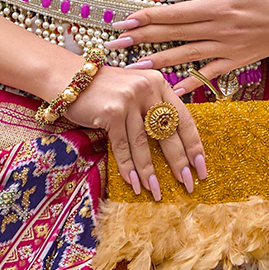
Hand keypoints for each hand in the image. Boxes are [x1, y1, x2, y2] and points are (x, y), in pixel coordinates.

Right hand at [61, 62, 206, 200]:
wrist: (67, 77)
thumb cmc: (103, 89)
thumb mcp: (134, 91)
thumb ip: (152, 108)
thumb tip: (173, 143)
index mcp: (159, 84)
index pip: (184, 118)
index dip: (194, 145)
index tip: (201, 166)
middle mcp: (148, 88)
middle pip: (168, 133)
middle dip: (179, 162)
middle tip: (188, 184)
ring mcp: (129, 99)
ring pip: (144, 144)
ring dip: (150, 172)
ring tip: (156, 192)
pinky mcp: (111, 112)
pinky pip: (122, 146)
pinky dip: (128, 167)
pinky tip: (134, 183)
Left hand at [110, 0, 268, 89]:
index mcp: (220, 6)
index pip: (176, 13)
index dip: (148, 17)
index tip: (124, 21)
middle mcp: (220, 30)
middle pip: (174, 35)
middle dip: (142, 39)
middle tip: (114, 44)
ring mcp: (228, 49)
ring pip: (186, 56)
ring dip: (158, 62)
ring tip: (133, 68)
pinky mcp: (238, 60)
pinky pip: (210, 74)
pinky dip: (191, 83)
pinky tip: (172, 90)